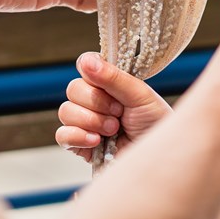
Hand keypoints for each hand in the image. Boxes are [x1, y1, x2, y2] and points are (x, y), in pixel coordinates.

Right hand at [55, 52, 171, 161]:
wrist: (157, 157)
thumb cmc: (155, 124)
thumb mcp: (139, 96)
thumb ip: (113, 78)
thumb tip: (87, 61)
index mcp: (108, 83)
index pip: (85, 65)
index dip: (91, 72)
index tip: (105, 82)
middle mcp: (94, 100)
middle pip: (73, 89)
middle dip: (97, 102)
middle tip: (118, 113)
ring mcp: (85, 122)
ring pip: (65, 111)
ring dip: (92, 120)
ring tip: (113, 129)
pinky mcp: (79, 145)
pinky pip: (62, 135)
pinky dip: (78, 136)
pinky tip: (96, 141)